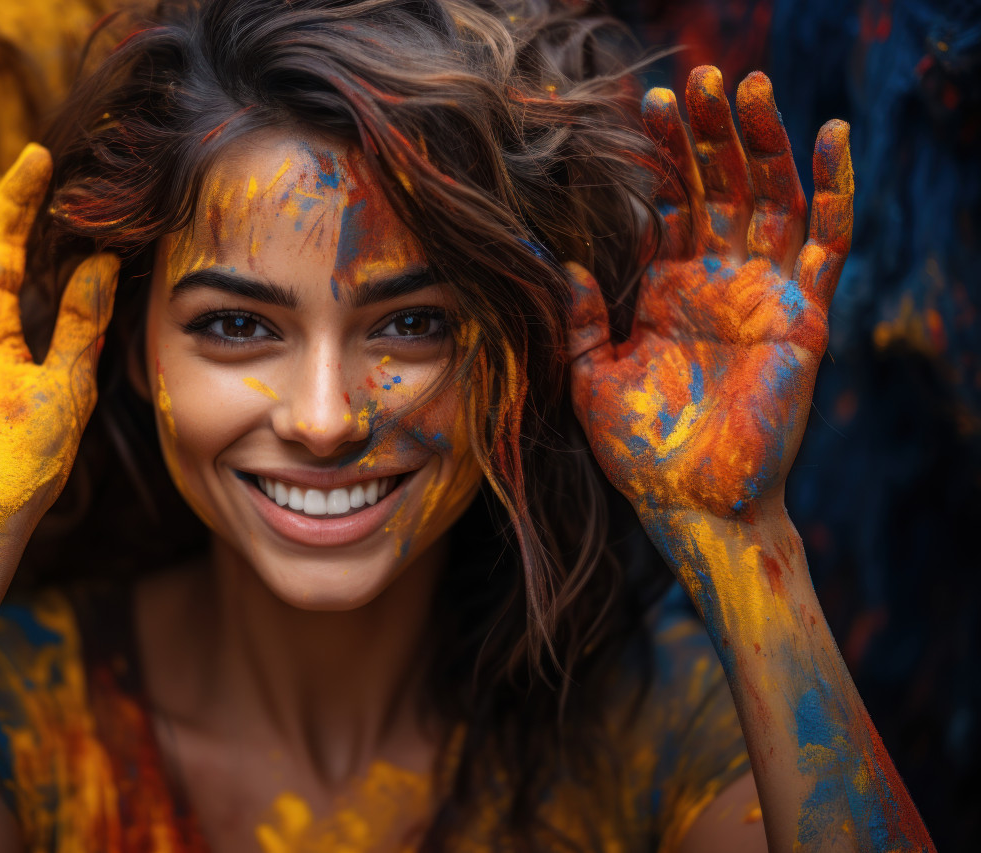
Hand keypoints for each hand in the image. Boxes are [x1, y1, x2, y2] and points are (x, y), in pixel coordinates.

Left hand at [568, 67, 852, 521]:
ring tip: (747, 85)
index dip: (660, 155)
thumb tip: (560, 260)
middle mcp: (717, 281)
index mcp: (668, 289)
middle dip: (709, 132)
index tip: (641, 103)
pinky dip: (836, 189)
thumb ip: (581, 317)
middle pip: (720, 186)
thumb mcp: (592, 377)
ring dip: (764, 141)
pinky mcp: (804, 317)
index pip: (669, 202)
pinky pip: (827, 244)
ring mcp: (763, 294)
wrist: (691, 504)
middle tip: (699, 75)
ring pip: (772, 199)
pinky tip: (831, 135)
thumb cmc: (641, 449)